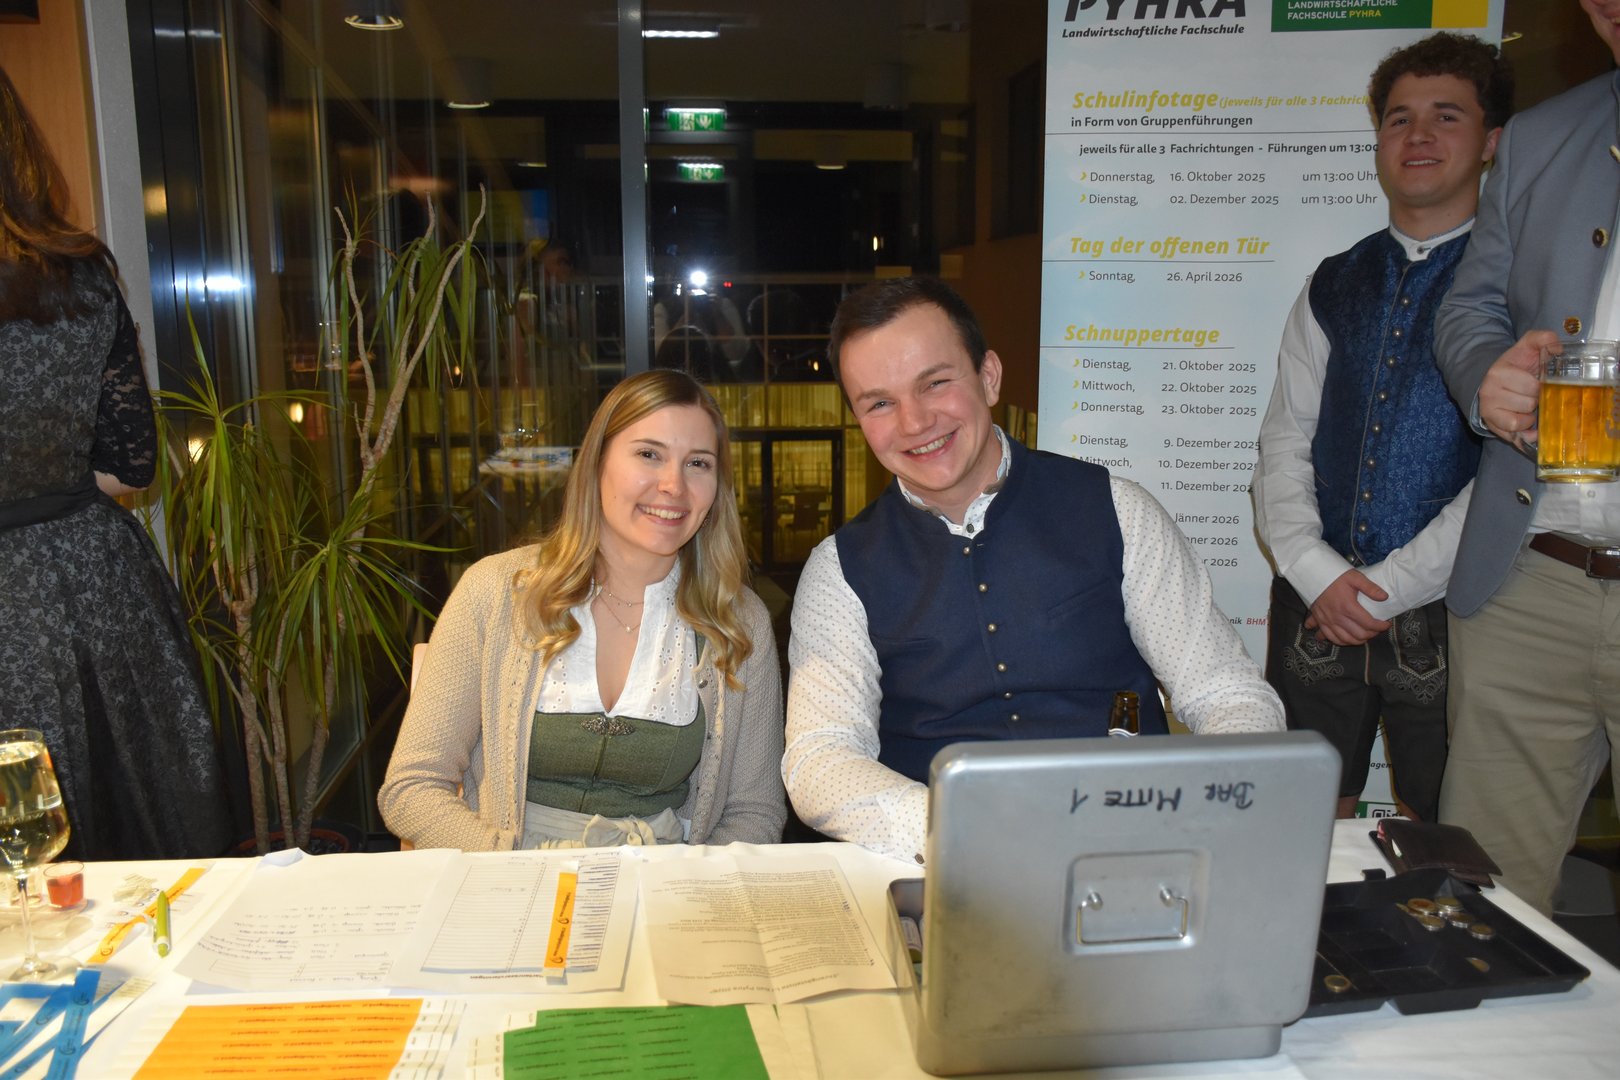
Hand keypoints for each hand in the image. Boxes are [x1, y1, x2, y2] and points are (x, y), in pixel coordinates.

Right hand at [1305, 569, 1391, 645]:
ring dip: (1357, 641)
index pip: (1369, 624)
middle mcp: (1337, 617)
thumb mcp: (1355, 577)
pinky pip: (1330, 637)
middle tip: (1376, 629)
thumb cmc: (1335, 576)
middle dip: (1371, 634)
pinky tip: (1346, 639)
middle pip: (1358, 635)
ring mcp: (1327, 621)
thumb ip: (1370, 588)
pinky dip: (1340, 641)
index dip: (1380, 626)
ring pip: (1345, 640)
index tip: (1386, 624)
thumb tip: (1384, 597)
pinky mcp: (1320, 622)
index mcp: (1348, 607)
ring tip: (1364, 635)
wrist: (1313, 575)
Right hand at [1478, 330, 1557, 448]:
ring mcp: (1488, 411)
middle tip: (1534, 395)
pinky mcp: (1491, 426)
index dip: (1542, 386)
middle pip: (1528, 404)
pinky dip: (1525, 433)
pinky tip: (1530, 427)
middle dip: (1536, 401)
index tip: (1539, 382)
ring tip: (1529, 408)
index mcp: (1498, 373)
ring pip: (1519, 422)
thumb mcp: (1528, 346)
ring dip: (1530, 417)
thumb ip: (1544, 338)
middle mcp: (1488, 393)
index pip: (1532, 386)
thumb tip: (1558, 349)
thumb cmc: (1517, 365)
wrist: (1495, 379)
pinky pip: (1513, 436)